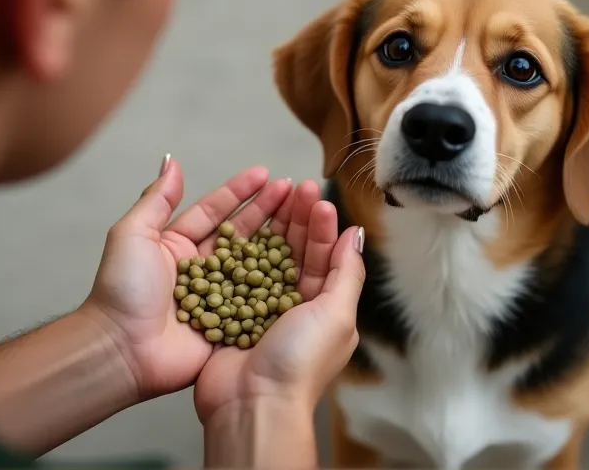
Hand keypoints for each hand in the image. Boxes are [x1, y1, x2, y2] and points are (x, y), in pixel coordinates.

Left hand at [81, 155, 325, 400]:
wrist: (122, 349)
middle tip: (295, 191)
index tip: (265, 173)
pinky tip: (304, 263)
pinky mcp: (230, 322)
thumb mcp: (132, 235)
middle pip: (241, 233)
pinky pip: (258, 298)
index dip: (240, 191)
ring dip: (279, 240)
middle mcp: (202, 267)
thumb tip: (171, 160)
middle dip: (268, 210)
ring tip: (306, 218)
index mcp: (178, 244)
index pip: (214, 210)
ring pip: (255, 261)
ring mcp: (219, 295)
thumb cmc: (122, 290)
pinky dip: (279, 282)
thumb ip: (156, 199)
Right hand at [194, 188, 365, 423]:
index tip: (316, 196)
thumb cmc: (299, 362)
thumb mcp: (336, 313)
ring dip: (270, 227)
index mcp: (324, 306)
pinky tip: (238, 227)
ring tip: (270, 196)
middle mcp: (294, 305)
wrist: (253, 403)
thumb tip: (357, 235)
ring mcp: (261, 308)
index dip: (322, 225)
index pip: (325, 256)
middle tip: (294, 186)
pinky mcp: (232, 313)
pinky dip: (238, 251)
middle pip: (295, 251)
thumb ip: (346, 272)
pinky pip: (236, 275)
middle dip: (297, 218)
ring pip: (266, 257)